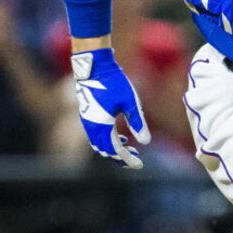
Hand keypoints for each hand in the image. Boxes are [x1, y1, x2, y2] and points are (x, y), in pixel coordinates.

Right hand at [72, 49, 149, 169]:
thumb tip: (146, 142)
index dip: (127, 159)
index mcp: (102, 126)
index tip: (139, 165)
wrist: (94, 67)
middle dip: (120, 157)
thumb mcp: (130, 102)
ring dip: (113, 149)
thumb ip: (138, 123)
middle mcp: (92, 127)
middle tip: (135, 159)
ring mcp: (87, 121)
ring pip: (99, 144)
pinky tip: (120, 136)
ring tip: (129, 149)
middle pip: (105, 151)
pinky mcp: (87, 115)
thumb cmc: (113, 82)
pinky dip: (107, 141)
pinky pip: (95, 136)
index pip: (115, 150)